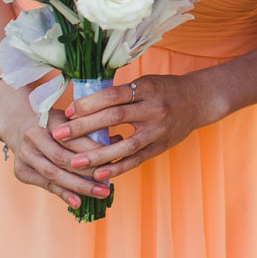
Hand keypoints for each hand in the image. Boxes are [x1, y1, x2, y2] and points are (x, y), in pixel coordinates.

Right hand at [0, 84, 107, 209]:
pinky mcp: (21, 171)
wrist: (20, 124)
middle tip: (108, 183)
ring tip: (99, 193)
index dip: (94, 150)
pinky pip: (45, 185)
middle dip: (88, 173)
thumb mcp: (72, 118)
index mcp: (48, 119)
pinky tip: (78, 201)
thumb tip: (118, 141)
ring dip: (78, 187)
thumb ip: (91, 129)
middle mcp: (33, 137)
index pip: (74, 138)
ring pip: (53, 175)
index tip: (114, 158)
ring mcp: (24, 154)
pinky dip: (62, 193)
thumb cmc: (56, 123)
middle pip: (63, 159)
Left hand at [53, 73, 222, 182]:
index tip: (67, 112)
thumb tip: (82, 105)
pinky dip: (117, 168)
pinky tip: (99, 174)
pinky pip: (136, 160)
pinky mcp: (160, 147)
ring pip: (124, 145)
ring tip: (73, 162)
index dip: (88, 104)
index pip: (112, 96)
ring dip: (97, 155)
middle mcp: (153, 109)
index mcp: (146, 89)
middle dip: (83, 127)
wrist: (198, 101)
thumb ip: (119, 94)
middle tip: (58, 135)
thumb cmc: (165, 90)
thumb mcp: (145, 83)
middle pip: (114, 118)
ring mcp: (158, 130)